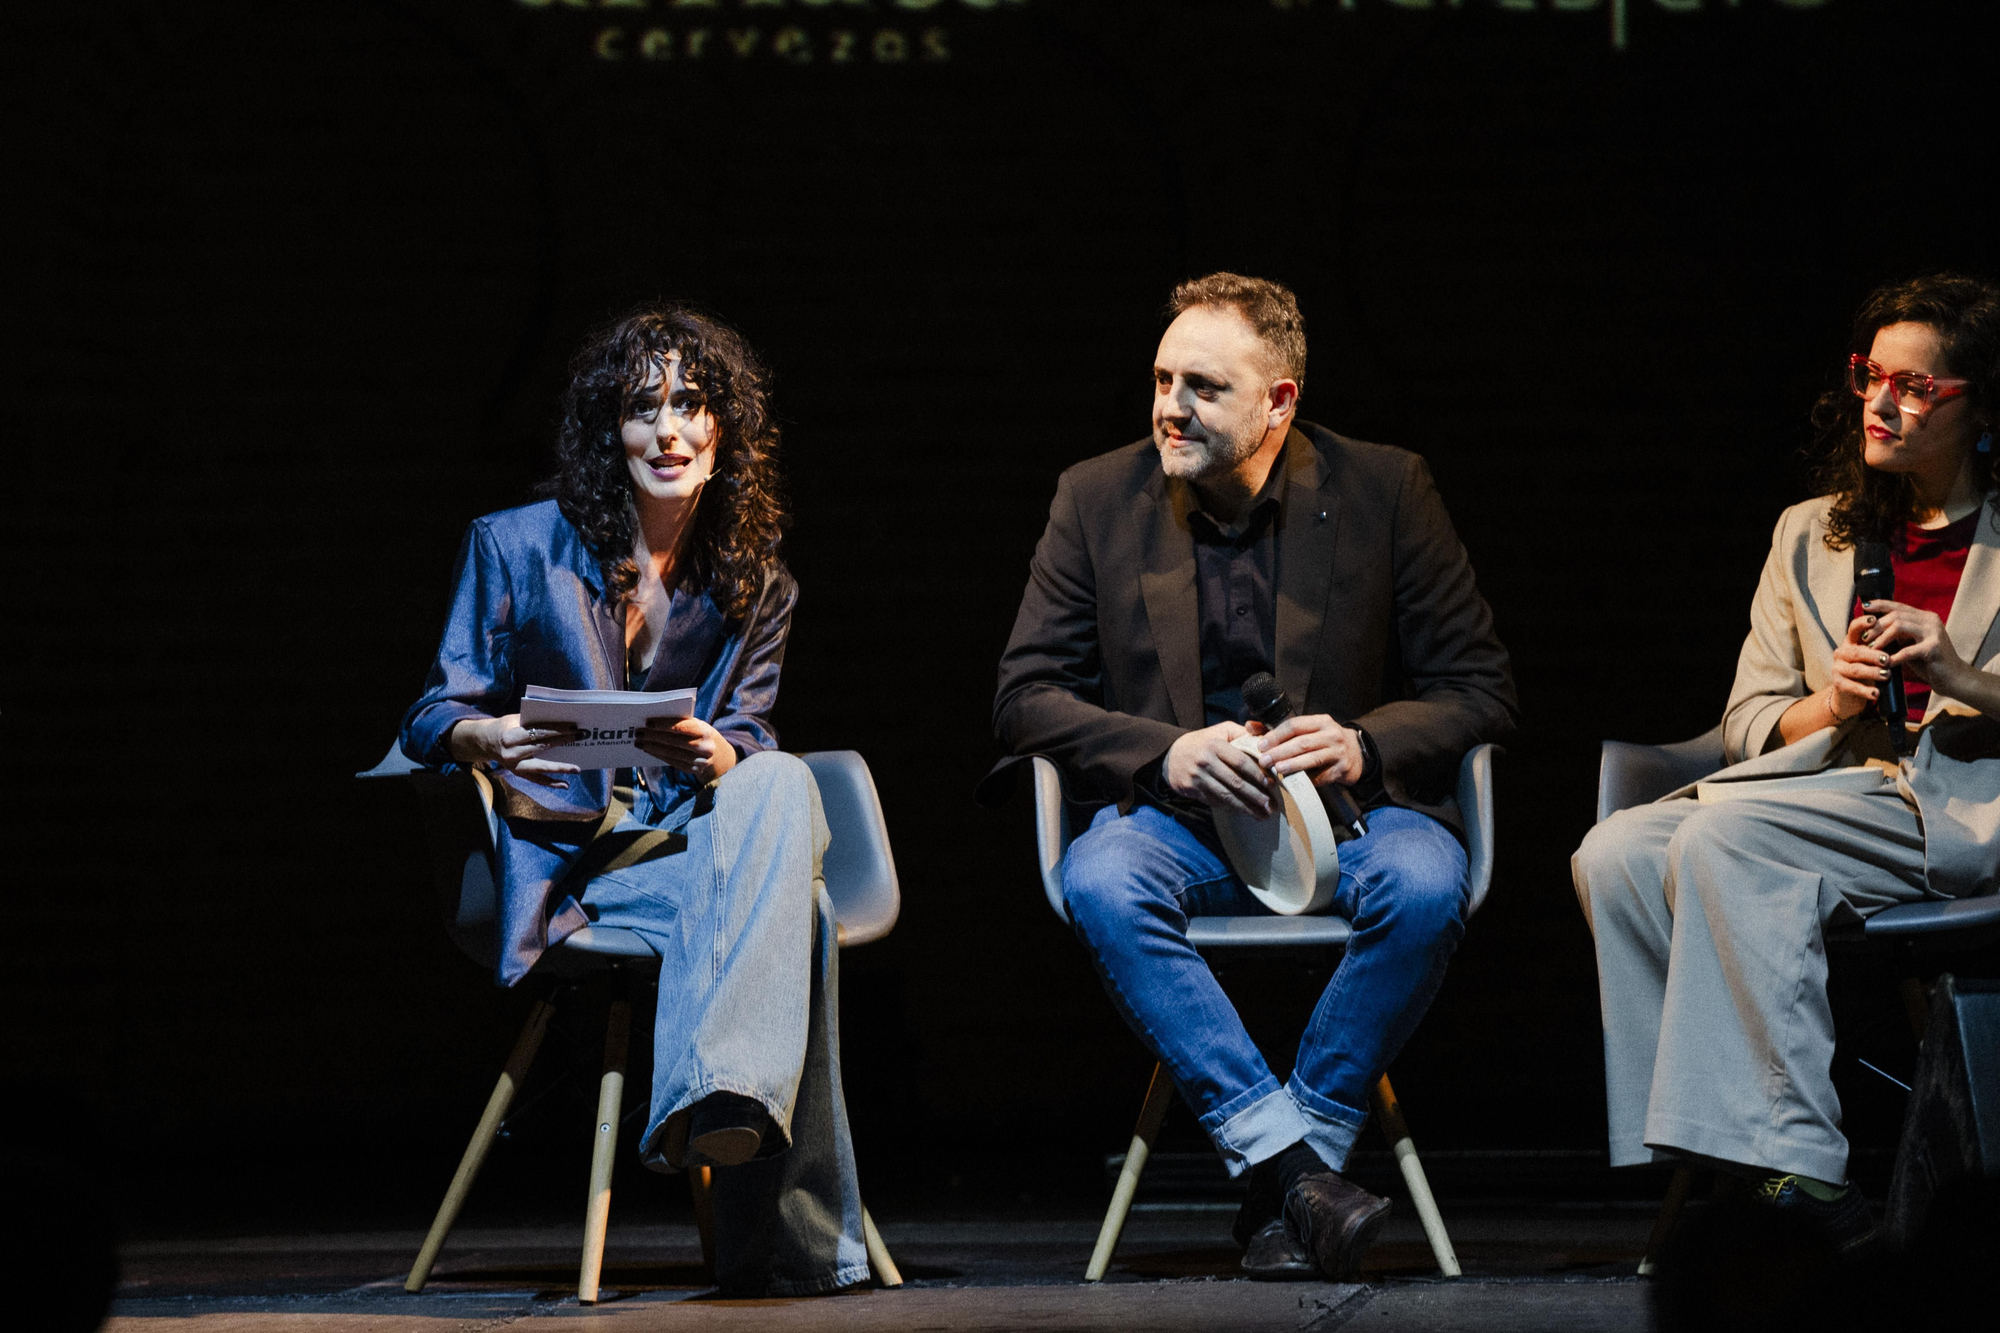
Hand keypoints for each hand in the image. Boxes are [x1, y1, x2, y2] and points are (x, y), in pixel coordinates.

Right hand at [447, 714, 581, 787]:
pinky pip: (537, 780)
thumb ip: (532, 721)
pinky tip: (565, 785)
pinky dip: (551, 783)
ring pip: (541, 767)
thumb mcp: (513, 719)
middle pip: (542, 747)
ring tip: (577, 769)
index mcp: (510, 736)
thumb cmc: (504, 727)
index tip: (573, 727)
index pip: (538, 732)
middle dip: (563, 741)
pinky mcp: (518, 774)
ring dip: (560, 768)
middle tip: (580, 737)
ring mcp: (514, 766)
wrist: (484, 741)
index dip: (556, 730)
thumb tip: (558, 720)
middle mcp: (511, 753)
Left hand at [636, 716, 737, 780]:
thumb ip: (680, 722)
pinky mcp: (693, 770)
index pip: (682, 727)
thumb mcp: (696, 724)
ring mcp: (699, 761)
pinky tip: (648, 750)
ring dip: (652, 747)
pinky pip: (672, 762)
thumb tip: (654, 722)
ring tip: (639, 742)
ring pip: (671, 753)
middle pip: (674, 741)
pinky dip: (658, 755)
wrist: (716, 753)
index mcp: (705, 731)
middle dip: (654, 736)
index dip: (664, 725)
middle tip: (638, 733)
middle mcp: (704, 747)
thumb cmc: (699, 733)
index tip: (648, 722)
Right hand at [1165, 721, 1274, 817]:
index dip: (1257, 774)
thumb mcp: (1222, 731)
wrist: (1171, 755)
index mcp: (1215, 745)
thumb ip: (1244, 733)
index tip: (1271, 784)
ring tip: (1262, 815)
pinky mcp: (1192, 790)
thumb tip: (1267, 738)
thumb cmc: (1204, 742)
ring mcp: (1197, 778)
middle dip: (1255, 796)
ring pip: (1226, 796)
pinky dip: (1231, 808)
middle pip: (1235, 782)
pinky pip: (1215, 802)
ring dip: (1246, 808)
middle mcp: (1205, 762)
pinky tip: (1244, 812)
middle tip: (1271, 806)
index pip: (1240, 761)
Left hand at [1253, 713, 1364, 787]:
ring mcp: (1339, 752)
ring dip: (1293, 765)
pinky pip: (1322, 776)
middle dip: (1281, 752)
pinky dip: (1307, 780)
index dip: (1276, 735)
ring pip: (1313, 758)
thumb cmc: (1323, 741)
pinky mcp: (1343, 769)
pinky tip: (1294, 783)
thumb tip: (1249, 727)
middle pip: (1302, 742)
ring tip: (1277, 770)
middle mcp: (1331, 734)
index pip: (1295, 725)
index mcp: (1320, 721)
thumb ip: (1277, 729)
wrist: (1356, 754)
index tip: (1260, 746)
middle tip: (1263, 761)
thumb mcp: (1307, 730)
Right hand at [1827, 614, 1890, 719]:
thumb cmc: (1869, 669)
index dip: (1862, 623)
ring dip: (1872, 672)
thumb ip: (1882, 644)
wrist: (1852, 694)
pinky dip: (1865, 690)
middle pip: (1856, 651)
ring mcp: (1838, 668)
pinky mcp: (1838, 684)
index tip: (1875, 620)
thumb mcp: (1874, 654)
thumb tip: (1902, 631)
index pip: (1854, 628)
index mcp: (1851, 642)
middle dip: (1873, 655)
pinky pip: (1851, 687)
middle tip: (1888, 659)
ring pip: (1855, 669)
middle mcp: (1841, 653)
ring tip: (1887, 676)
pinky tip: (1876, 694)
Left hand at [1862, 598, 1968, 692]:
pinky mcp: (1935, 648)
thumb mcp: (1910, 643)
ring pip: (1899, 627)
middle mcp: (1930, 621)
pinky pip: (1908, 651)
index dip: (1881, 604)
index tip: (1864, 606)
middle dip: (1876, 626)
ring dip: (1881, 638)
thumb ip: (1897, 634)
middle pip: (1896, 615)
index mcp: (1924, 617)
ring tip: (1871, 649)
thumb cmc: (1928, 662)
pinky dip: (1894, 657)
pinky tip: (1885, 663)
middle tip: (1863, 638)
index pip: (1899, 606)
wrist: (1953, 678)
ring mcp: (1934, 633)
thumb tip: (1871, 628)